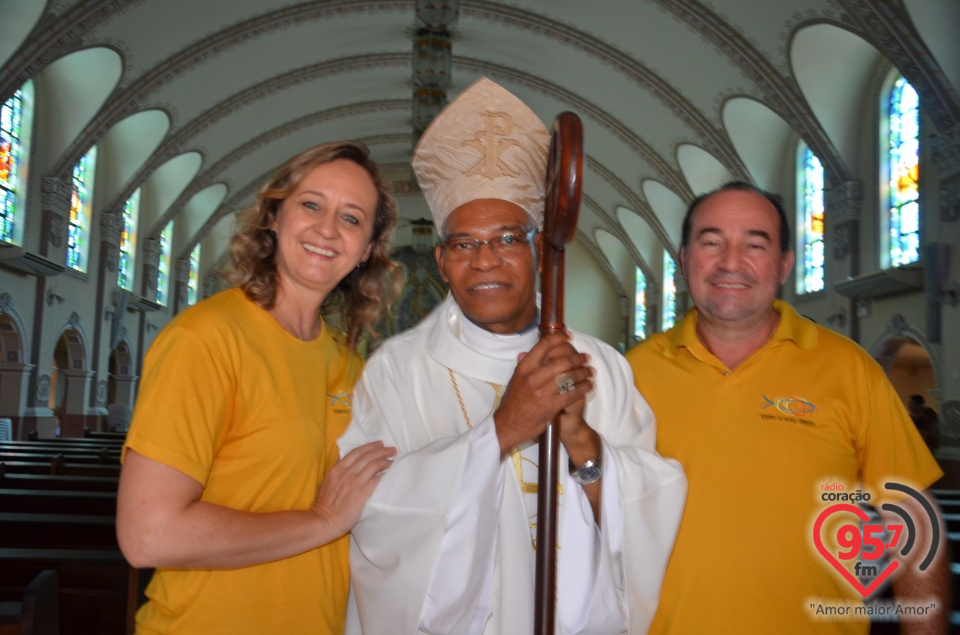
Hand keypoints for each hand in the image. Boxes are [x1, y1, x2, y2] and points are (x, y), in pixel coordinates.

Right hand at [311, 441, 396, 537]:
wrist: (323, 520)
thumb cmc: (325, 504)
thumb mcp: (328, 481)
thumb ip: (339, 470)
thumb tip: (349, 461)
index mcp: (337, 469)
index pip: (356, 452)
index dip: (370, 446)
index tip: (380, 444)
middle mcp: (346, 473)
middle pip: (367, 456)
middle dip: (382, 451)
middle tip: (392, 449)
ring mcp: (354, 483)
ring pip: (374, 466)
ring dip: (386, 461)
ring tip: (393, 460)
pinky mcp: (361, 494)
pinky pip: (376, 480)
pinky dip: (384, 474)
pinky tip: (390, 473)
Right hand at [494, 332, 593, 456]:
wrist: (508, 425)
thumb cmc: (513, 402)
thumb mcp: (515, 380)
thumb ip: (523, 366)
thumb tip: (526, 353)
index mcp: (524, 367)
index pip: (544, 345)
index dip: (559, 338)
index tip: (569, 336)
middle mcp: (533, 377)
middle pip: (562, 361)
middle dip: (578, 358)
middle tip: (586, 358)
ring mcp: (542, 391)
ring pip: (570, 377)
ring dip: (584, 373)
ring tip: (591, 372)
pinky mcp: (551, 405)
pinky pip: (572, 393)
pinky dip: (584, 389)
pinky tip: (589, 386)